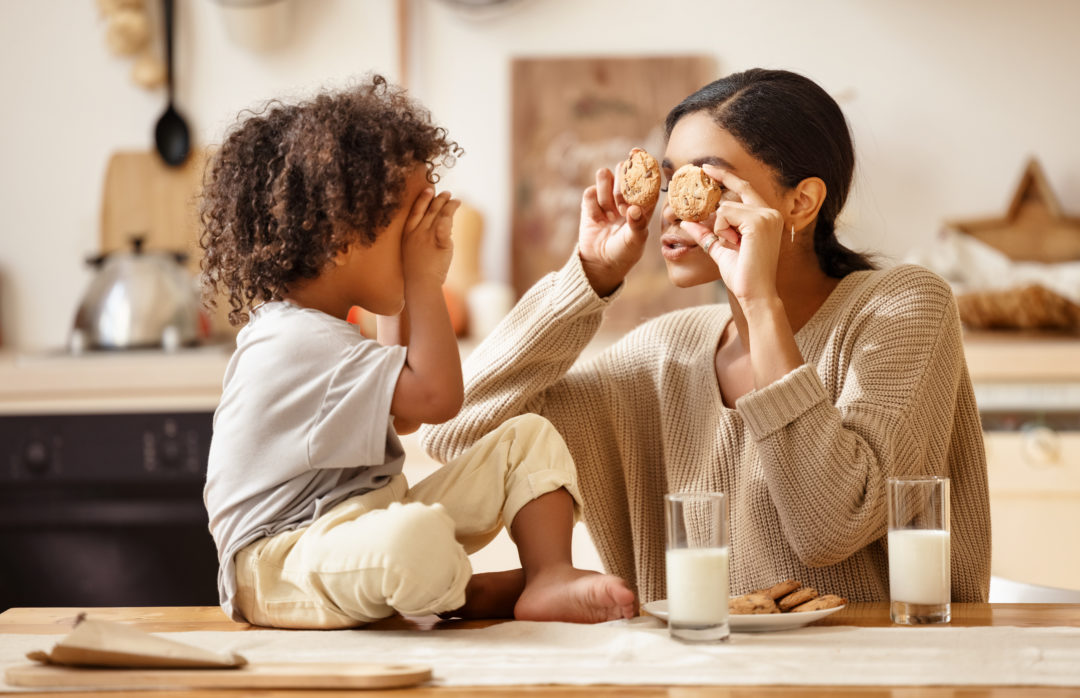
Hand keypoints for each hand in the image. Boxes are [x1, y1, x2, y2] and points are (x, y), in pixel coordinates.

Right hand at [402, 189, 460, 287]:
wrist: (420, 284)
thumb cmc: (417, 272)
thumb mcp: (413, 252)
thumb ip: (421, 239)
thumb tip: (436, 228)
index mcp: (407, 234)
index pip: (415, 211)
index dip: (422, 199)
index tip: (428, 190)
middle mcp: (418, 232)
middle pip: (429, 210)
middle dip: (438, 199)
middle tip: (446, 193)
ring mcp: (429, 237)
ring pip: (440, 214)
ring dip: (448, 204)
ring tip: (454, 199)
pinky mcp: (441, 242)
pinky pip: (446, 224)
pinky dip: (451, 213)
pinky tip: (457, 205)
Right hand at [577, 162, 652, 296]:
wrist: (600, 263)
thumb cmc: (624, 253)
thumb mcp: (635, 242)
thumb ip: (637, 225)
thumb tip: (634, 208)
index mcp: (644, 201)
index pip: (645, 176)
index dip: (642, 162)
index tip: (635, 152)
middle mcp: (626, 195)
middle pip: (623, 169)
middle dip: (621, 183)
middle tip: (621, 205)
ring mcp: (607, 197)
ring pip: (604, 176)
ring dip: (606, 194)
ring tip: (610, 215)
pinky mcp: (590, 202)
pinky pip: (590, 192)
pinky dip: (593, 206)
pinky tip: (598, 220)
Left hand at [679, 164, 784, 303]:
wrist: (755, 293)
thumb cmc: (742, 275)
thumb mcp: (721, 249)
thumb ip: (707, 234)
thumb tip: (686, 222)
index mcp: (767, 216)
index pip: (744, 188)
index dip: (725, 176)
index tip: (706, 168)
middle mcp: (771, 212)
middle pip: (730, 200)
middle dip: (720, 222)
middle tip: (734, 244)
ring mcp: (767, 215)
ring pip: (725, 208)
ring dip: (722, 229)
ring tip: (736, 247)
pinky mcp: (759, 221)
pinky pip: (725, 215)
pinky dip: (722, 230)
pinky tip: (735, 244)